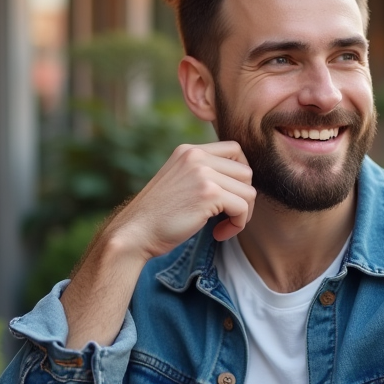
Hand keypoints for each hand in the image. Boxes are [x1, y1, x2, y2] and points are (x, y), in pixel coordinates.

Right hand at [112, 142, 255, 259]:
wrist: (135, 232)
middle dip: (243, 197)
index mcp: (189, 151)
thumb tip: (242, 179)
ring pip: (249, 191)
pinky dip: (237, 225)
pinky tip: (218, 233)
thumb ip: (202, 173)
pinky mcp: (209, 194)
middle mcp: (196, 156)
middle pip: (246, 171)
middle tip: (228, 217)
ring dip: (242, 214)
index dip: (241, 174)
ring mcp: (203, 173)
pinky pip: (242, 208)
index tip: (231, 196)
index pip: (234, 149)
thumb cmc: (158, 215)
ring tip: (222, 226)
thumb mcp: (179, 181)